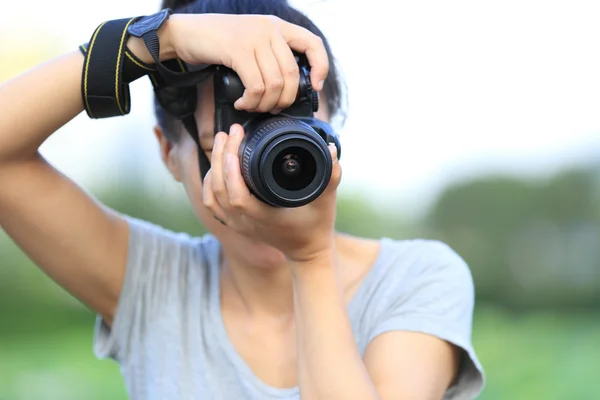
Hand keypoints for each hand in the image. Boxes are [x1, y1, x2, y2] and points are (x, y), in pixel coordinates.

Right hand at [165, 13, 328, 111]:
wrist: (186, 33)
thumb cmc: (219, 43)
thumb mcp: (252, 42)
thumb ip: (271, 56)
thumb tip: (290, 88)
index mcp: (278, 26)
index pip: (313, 44)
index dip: (320, 68)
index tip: (315, 87)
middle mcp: (270, 29)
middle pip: (292, 74)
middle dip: (284, 100)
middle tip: (272, 109)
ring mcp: (254, 38)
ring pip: (275, 84)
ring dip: (264, 104)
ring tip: (251, 107)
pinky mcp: (238, 50)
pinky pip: (256, 86)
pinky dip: (250, 101)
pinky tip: (241, 103)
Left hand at [202, 124, 341, 262]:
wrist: (308, 250)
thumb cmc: (316, 226)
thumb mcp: (327, 200)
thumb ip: (331, 176)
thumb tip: (332, 151)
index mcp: (264, 217)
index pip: (237, 196)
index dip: (231, 171)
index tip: (236, 145)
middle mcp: (246, 222)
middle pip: (220, 190)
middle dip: (220, 158)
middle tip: (229, 133)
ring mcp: (238, 224)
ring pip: (212, 196)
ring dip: (213, 167)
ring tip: (222, 141)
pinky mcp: (236, 222)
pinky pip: (212, 203)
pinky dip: (210, 182)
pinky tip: (217, 164)